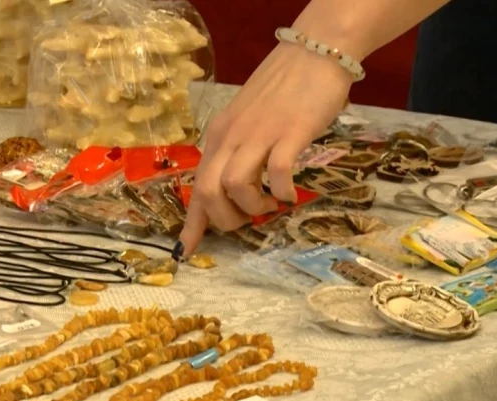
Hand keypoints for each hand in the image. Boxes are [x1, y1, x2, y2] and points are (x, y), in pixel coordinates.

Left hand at [178, 39, 352, 255]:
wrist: (313, 52)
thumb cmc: (282, 91)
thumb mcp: (247, 122)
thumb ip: (237, 151)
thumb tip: (234, 188)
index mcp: (218, 137)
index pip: (197, 187)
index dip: (191, 225)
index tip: (183, 252)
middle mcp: (231, 137)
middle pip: (209, 191)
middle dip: (226, 219)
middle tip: (249, 217)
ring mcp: (259, 134)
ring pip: (235, 185)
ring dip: (253, 206)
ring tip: (271, 203)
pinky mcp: (289, 132)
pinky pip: (277, 171)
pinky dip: (283, 191)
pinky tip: (291, 193)